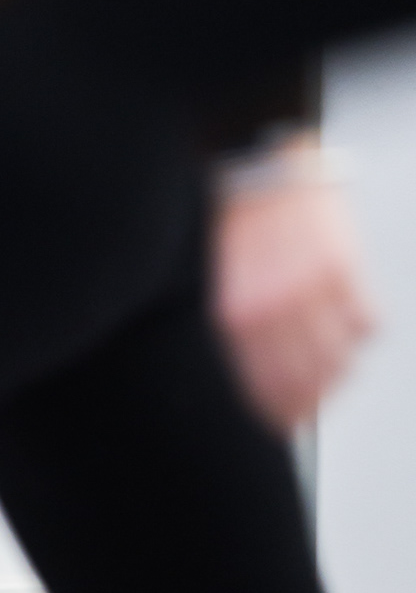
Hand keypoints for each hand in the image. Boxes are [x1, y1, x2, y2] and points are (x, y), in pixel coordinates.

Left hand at [211, 161, 376, 432]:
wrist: (262, 167)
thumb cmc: (241, 227)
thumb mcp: (225, 283)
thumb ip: (244, 329)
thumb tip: (264, 380)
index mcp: (238, 314)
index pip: (265, 385)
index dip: (280, 412)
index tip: (286, 425)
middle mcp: (275, 307)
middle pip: (306, 379)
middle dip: (311, 401)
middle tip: (311, 408)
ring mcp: (313, 291)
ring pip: (341, 359)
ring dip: (339, 372)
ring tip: (333, 368)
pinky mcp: (346, 270)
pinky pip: (367, 325)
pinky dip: (362, 333)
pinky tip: (350, 327)